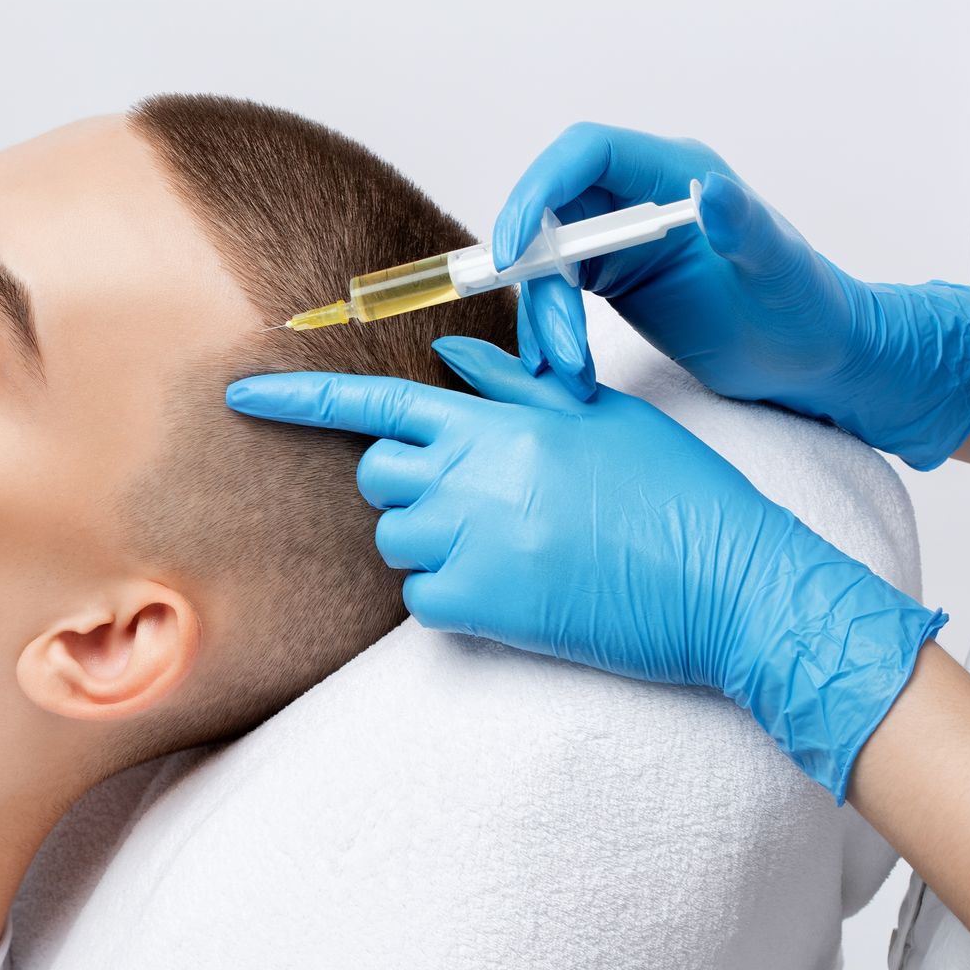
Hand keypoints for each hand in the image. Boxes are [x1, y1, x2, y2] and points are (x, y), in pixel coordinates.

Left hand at [225, 337, 946, 802]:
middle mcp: (472, 474)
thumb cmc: (675, 494)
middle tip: (482, 502)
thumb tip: (455, 363)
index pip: (375, 403)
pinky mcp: (476, 606)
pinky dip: (453, 598)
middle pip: (379, 474)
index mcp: (499, 422)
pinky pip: (421, 598)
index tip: (242, 394)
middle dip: (411, 485)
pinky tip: (517, 590)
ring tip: (518, 548)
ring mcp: (470, 541)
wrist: (727, 582)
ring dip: (436, 543)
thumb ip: (518, 388)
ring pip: (396, 539)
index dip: (298, 399)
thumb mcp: (603, 417)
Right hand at [492, 122, 969, 469]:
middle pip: (550, 215)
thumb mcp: (779, 271)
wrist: (811, 358)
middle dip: (537, 279)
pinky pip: (556, 297)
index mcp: (673, 172)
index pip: (583, 155)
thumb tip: (706, 187)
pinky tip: (566, 374)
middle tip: (554, 343)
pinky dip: (551, 334)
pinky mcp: (608, 279)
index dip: (537, 193)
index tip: (514, 254)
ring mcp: (619, 239)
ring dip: (544, 318)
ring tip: (568, 373)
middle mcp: (637, 197)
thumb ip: (743, 226)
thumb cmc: (807, 311)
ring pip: (546, 264)